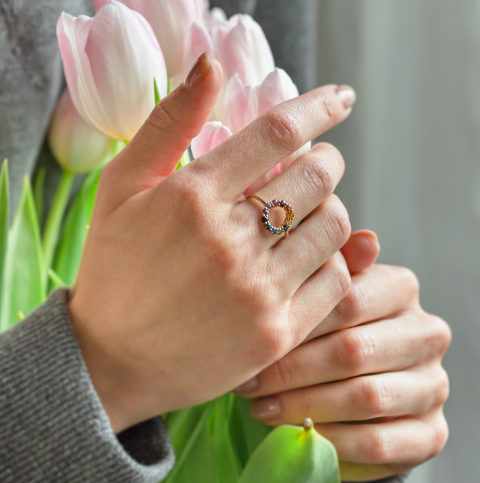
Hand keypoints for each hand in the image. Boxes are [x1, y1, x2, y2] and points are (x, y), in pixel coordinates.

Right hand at [68, 53, 357, 432]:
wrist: (112, 360)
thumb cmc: (115, 270)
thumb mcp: (120, 189)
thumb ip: (167, 124)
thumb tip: (211, 64)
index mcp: (192, 198)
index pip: (278, 132)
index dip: (319, 107)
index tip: (340, 99)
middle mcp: (229, 242)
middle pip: (318, 175)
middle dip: (327, 159)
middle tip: (315, 163)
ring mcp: (258, 292)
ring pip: (335, 226)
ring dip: (330, 207)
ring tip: (307, 212)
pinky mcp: (276, 334)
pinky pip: (336, 280)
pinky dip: (332, 258)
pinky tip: (307, 257)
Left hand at [237, 262, 450, 481]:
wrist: (351, 386)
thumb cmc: (327, 330)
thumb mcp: (322, 296)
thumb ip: (333, 270)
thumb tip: (366, 239)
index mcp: (401, 289)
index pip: (347, 301)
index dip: (296, 324)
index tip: (251, 338)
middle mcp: (427, 332)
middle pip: (354, 351)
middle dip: (292, 370)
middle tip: (249, 382)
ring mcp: (434, 384)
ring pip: (366, 397)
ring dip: (306, 406)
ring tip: (262, 407)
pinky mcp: (432, 431)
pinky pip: (382, 442)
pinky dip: (334, 440)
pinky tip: (298, 433)